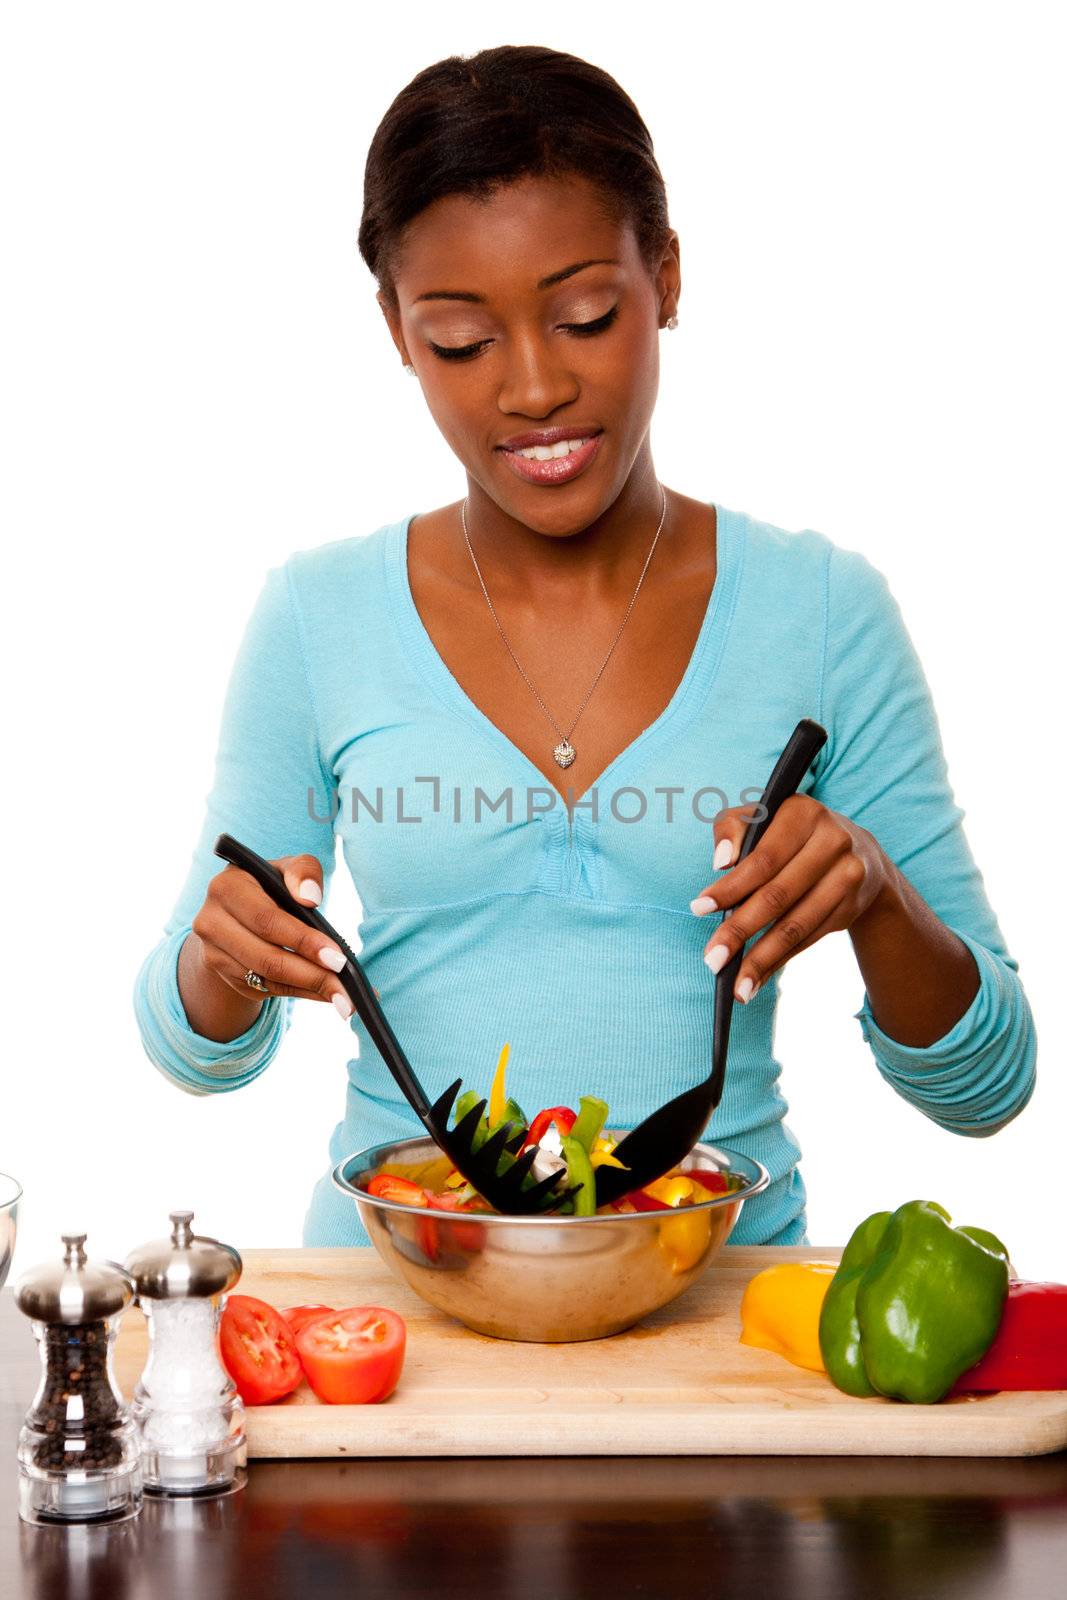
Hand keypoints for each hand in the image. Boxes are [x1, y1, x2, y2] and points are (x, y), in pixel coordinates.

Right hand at [190, 853, 353, 1017]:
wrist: (237, 913)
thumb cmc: (271, 886)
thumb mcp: (287, 869)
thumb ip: (303, 871)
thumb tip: (310, 897)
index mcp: (227, 887)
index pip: (267, 920)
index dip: (303, 941)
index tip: (337, 957)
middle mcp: (211, 921)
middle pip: (266, 957)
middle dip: (311, 973)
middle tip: (345, 986)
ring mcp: (214, 952)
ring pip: (267, 978)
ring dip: (309, 989)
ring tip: (343, 997)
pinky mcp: (224, 975)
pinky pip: (266, 989)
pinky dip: (300, 993)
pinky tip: (325, 995)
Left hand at [690, 795, 892, 1002]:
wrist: (859, 851)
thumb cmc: (790, 832)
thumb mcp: (762, 817)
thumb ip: (732, 829)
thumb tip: (721, 862)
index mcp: (803, 813)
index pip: (762, 858)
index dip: (730, 887)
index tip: (698, 909)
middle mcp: (832, 842)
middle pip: (778, 896)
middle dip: (740, 931)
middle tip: (712, 959)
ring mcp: (847, 877)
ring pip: (797, 925)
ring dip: (763, 959)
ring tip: (736, 986)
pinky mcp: (851, 907)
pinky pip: (809, 939)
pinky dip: (781, 960)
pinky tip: (757, 977)